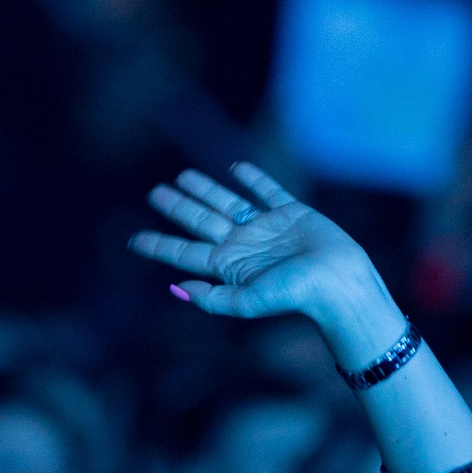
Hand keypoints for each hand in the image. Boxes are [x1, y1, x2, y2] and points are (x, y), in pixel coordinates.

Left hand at [130, 163, 396, 347]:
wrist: (339, 281)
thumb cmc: (297, 295)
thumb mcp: (249, 302)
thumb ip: (214, 299)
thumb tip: (176, 288)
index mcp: (229, 266)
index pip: (184, 252)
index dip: (157, 245)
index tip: (132, 241)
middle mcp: (242, 245)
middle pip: (200, 221)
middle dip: (176, 207)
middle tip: (153, 192)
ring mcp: (265, 227)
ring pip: (226, 202)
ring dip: (204, 189)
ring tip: (181, 176)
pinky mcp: (291, 212)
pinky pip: (266, 191)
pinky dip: (252, 179)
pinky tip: (236, 169)